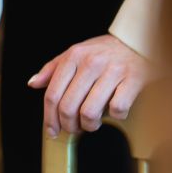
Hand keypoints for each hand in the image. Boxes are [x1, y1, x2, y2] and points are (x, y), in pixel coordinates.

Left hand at [28, 34, 150, 136]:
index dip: (49, 118)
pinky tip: (113, 112)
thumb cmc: (105, 51)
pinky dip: (115, 117)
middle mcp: (91, 63)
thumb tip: (33, 84)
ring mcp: (112, 72)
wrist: (138, 42)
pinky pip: (117, 109)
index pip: (52, 94)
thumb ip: (52, 69)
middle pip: (68, 107)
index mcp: (73, 56)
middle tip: (74, 129)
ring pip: (89, 112)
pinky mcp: (133, 80)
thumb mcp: (76, 53)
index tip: (52, 131)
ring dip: (89, 125)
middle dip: (68, 125)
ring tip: (92, 123)